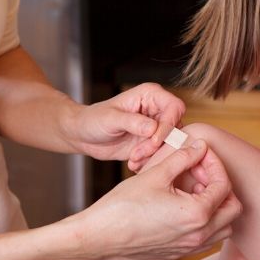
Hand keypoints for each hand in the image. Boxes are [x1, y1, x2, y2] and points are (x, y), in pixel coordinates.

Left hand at [64, 83, 183, 162]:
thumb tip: (153, 128)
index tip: (153, 140)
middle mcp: (157, 110)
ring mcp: (156, 128)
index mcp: (150, 95)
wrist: (83, 135)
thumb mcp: (110, 119)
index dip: (168, 125)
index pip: (174, 107)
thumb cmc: (93, 119)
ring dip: (153, 155)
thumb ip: (132, 122)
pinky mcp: (151, 143)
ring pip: (170, 144)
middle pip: (175, 128)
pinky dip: (149, 162)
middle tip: (138, 154)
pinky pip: (161, 155)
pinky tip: (133, 163)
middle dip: (158, 145)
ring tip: (133, 159)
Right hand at [78, 139, 240, 259]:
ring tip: (193, 188)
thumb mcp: (156, 173)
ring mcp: (190, 246)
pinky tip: (184, 204)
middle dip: (222, 185)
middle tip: (201, 171)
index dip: (215, 164)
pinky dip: (207, 220)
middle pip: (232, 208)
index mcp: (197, 214)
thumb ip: (183, 158)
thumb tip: (200, 147)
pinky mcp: (180, 252)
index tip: (201, 154)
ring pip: (224, 226)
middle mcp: (199, 234)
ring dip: (217, 205)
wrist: (101, 235)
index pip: (224, 185)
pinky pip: (208, 237)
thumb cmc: (123, 205)